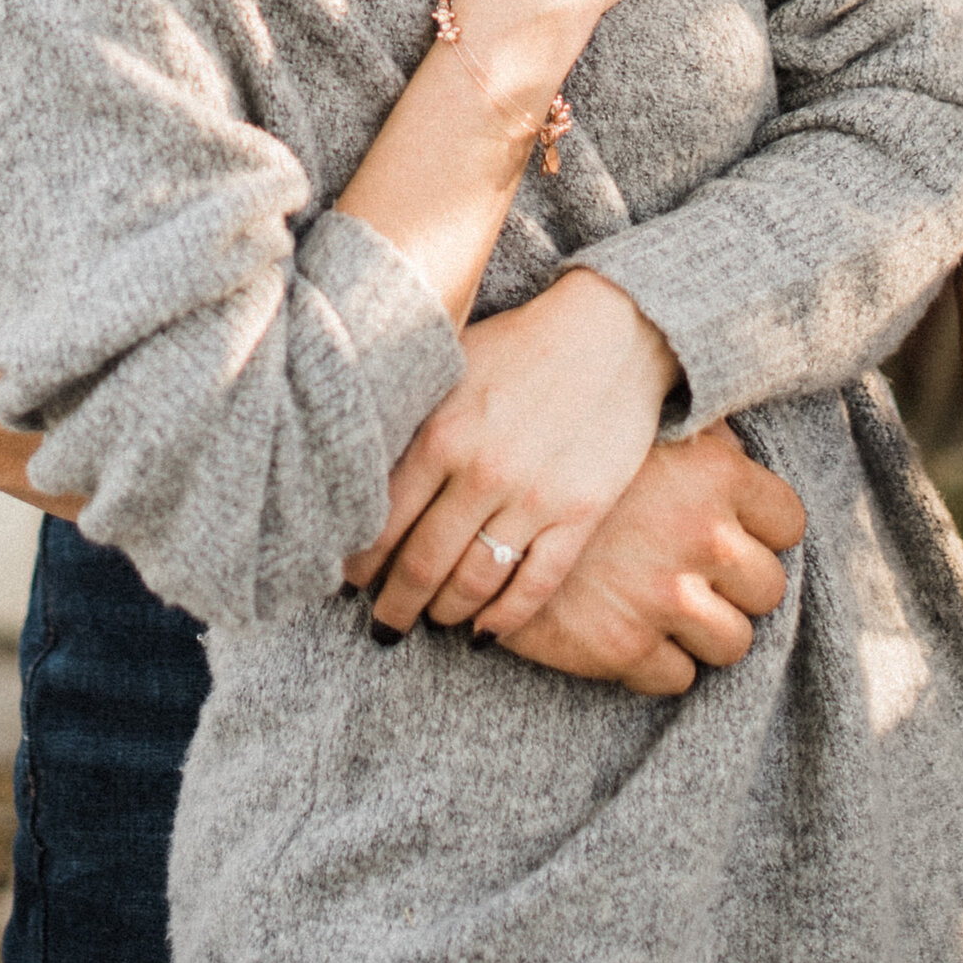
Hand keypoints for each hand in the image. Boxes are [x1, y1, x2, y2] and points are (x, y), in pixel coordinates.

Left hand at [349, 269, 678, 635]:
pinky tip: (484, 631)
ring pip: (474, 581)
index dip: (362, 562)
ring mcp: (534, 498)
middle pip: (422, 563)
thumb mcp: (452, 367)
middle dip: (395, 604)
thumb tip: (364, 473)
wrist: (612, 331)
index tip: (350, 583)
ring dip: (445, 612)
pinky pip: (535, 584)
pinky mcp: (580, 514)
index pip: (384, 520)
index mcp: (441, 433)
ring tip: (431, 620)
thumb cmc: (521, 345)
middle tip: (383, 624)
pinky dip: (505, 617)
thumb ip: (412, 420)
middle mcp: (482, 472)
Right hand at [495, 423, 807, 697]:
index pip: (789, 522)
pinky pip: (677, 679)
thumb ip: (701, 439)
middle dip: (738, 588)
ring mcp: (663, 598)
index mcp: (715, 474)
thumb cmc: (566, 449)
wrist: (473, 499)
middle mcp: (700, 537)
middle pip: (768, 590)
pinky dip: (659, 663)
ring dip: (706, 632)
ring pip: (733, 644)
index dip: (765, 531)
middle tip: (701, 577)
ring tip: (670, 609)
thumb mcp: (641, 424)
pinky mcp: (622, 648)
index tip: (740, 535)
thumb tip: (738, 447)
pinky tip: (631, 630)